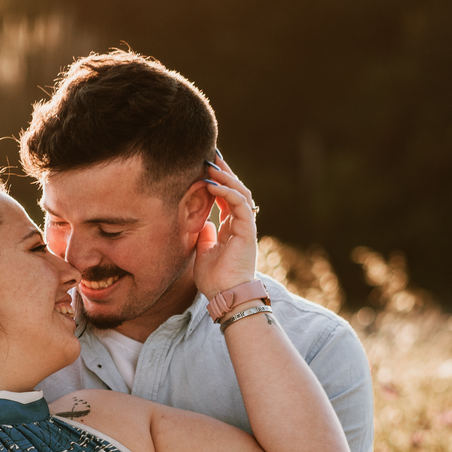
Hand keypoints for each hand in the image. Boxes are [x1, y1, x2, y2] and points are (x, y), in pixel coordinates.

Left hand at [192, 152, 259, 300]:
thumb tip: (202, 223)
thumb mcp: (203, 253)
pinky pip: (240, 203)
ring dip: (225, 177)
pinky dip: (227, 191)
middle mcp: (241, 224)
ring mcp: (246, 226)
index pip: (226, 198)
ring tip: (210, 164)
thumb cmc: (214, 280)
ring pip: (240, 193)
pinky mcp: (248, 230)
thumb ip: (204, 236)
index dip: (216, 182)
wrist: (226, 296)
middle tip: (210, 156)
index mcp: (232, 228)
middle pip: (235, 190)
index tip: (203, 168)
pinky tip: (213, 183)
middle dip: (223, 172)